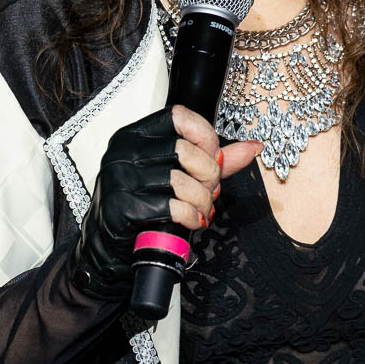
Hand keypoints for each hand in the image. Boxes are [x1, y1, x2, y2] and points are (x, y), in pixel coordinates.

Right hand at [73, 104, 261, 298]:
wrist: (112, 246)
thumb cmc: (144, 206)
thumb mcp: (178, 175)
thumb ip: (212, 159)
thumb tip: (252, 147)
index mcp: (135, 135)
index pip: (179, 117)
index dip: (206, 137)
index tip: (215, 158)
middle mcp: (123, 151)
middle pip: (184, 151)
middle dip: (208, 176)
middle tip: (210, 193)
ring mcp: (119, 179)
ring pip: (181, 182)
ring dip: (202, 202)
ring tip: (201, 211)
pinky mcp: (121, 207)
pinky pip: (171, 207)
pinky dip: (190, 217)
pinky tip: (190, 222)